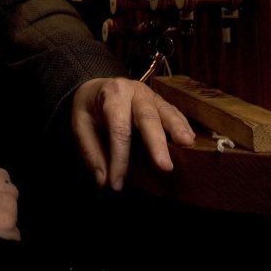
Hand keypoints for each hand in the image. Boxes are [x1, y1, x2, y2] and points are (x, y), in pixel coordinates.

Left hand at [71, 77, 195, 190]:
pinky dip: (182, 125)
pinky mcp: (160, 101)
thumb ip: (90, 152)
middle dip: (157, 142)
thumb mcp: (80, 124)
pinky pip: (173, 112)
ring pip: (165, 111)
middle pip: (147, 117)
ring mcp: (150, 95)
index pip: (118, 130)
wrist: (96, 86)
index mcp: (112, 95)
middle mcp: (134, 91)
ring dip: (177, 128)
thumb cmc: (90, 107)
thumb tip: (103, 180)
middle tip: (165, 166)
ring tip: (187, 144)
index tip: (117, 184)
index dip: (119, 159)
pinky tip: (190, 139)